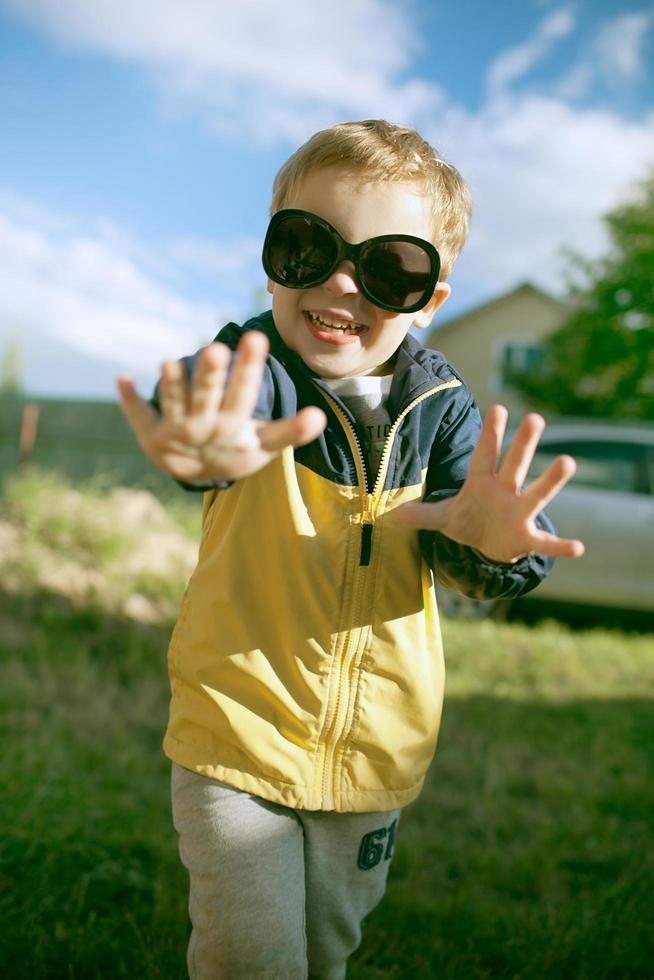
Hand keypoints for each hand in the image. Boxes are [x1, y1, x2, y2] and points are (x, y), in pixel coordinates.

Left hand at [116, 331, 326, 482]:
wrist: (199, 477)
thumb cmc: (235, 451)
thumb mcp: (264, 445)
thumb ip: (290, 431)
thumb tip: (320, 417)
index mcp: (232, 427)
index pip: (242, 395)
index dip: (248, 368)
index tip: (255, 338)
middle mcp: (202, 428)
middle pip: (206, 397)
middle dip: (209, 375)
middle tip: (214, 348)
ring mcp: (175, 431)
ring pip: (172, 405)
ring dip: (170, 386)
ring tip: (169, 363)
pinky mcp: (150, 433)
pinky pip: (139, 415)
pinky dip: (129, 400)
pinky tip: (122, 378)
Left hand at [396, 405, 584, 562]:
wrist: (488, 547)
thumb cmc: (470, 521)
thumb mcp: (443, 518)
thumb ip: (422, 514)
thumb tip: (392, 515)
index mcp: (482, 482)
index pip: (484, 455)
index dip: (490, 434)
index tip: (499, 408)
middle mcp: (505, 491)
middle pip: (515, 465)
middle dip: (523, 444)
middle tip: (536, 418)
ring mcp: (519, 513)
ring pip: (537, 493)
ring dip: (551, 480)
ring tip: (568, 461)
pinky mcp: (527, 537)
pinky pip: (546, 541)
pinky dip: (561, 545)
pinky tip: (577, 547)